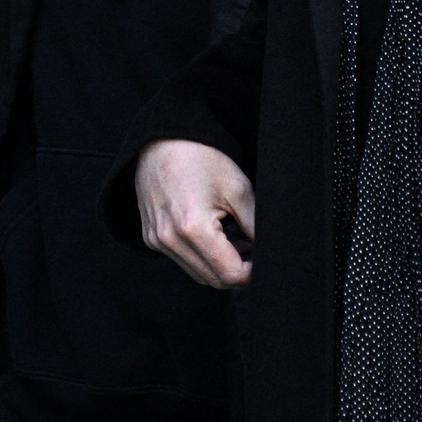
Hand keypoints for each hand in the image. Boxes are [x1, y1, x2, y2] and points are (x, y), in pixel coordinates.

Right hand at [134, 139, 255, 288]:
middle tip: (253, 250)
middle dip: (237, 272)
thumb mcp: (238, 189)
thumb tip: (269, 252)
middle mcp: (170, 240)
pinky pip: (183, 261)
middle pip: (213, 280)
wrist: (161, 140)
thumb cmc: (201, 159)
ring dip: (219, 266)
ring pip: (198, 274)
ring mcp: (157, 241)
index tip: (263, 259)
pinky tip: (215, 236)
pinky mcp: (151, 238)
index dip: (252, 273)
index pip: (230, 274)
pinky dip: (202, 257)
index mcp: (193, 228)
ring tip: (235, 241)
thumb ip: (255, 226)